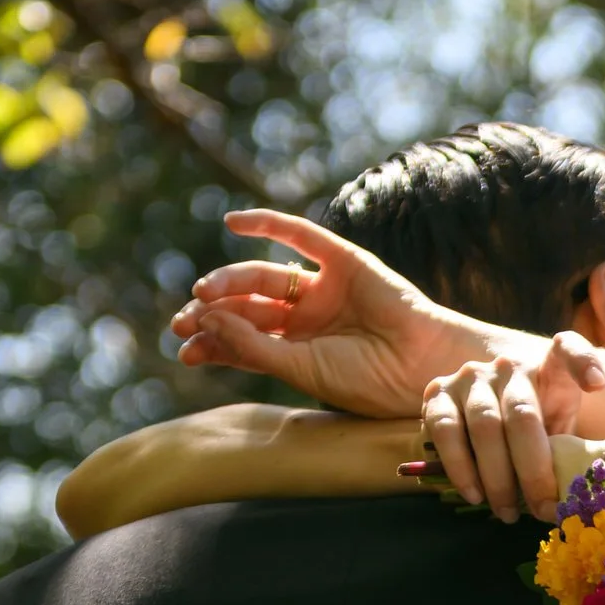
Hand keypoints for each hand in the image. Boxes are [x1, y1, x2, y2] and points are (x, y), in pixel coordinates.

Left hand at [171, 208, 521, 416]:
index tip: (185, 349)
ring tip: (204, 291)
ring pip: (265, 277)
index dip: (213, 342)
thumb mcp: (302, 371)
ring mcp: (325, 288)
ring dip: (230, 280)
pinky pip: (300, 235)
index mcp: (301, 351)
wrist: (420, 367)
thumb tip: (207, 319)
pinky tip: (232, 222)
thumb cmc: (369, 382)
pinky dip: (267, 223)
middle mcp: (309, 318)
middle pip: (249, 308)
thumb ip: (255, 347)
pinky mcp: (343, 260)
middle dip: (213, 312)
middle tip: (184, 321)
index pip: (246, 341)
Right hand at [420, 333, 604, 522]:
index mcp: (549, 368)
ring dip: (497, 477)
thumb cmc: (533, 433)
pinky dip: (459, 467)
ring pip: (484, 425)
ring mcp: (471, 376)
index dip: (584, 362)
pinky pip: (443, 429)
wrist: (487, 422)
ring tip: (507, 512)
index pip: (568, 349)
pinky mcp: (438, 393)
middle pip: (522, 415)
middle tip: (542, 509)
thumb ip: (566, 450)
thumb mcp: (557, 434)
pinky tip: (474, 494)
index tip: (597, 384)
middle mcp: (509, 365)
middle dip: (533, 470)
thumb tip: (577, 499)